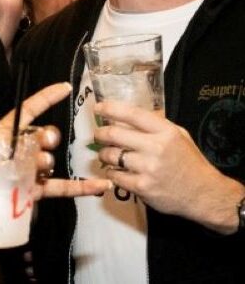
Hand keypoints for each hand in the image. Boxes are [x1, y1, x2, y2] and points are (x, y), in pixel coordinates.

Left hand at [0, 83, 111, 230]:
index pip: (24, 115)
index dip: (43, 100)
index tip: (64, 88)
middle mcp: (16, 153)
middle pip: (39, 136)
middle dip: (45, 136)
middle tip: (42, 143)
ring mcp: (27, 173)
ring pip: (48, 161)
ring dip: (48, 162)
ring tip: (40, 168)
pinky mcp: (34, 193)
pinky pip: (60, 188)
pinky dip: (80, 187)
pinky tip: (99, 186)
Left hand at [93, 101, 239, 230]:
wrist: (205, 194)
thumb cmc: (189, 161)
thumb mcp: (178, 135)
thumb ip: (155, 124)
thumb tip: (127, 114)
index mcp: (165, 132)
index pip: (131, 114)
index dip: (110, 109)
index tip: (98, 108)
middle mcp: (156, 148)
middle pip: (114, 134)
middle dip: (100, 133)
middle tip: (98, 135)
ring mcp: (148, 168)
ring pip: (110, 155)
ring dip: (103, 154)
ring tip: (107, 154)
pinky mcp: (143, 187)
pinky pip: (115, 176)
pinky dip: (111, 173)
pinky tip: (116, 171)